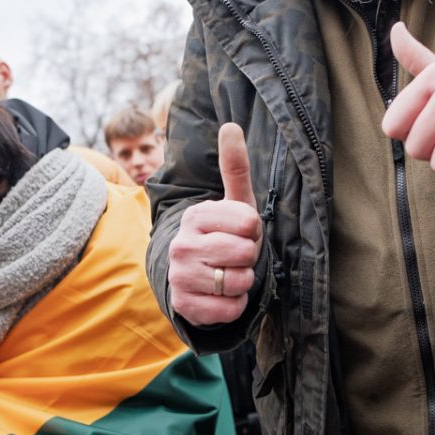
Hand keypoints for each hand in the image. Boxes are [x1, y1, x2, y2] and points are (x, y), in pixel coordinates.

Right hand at [167, 122, 261, 326]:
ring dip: (243, 282)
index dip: (254, 231)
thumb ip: (235, 167)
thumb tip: (231, 125)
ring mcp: (179, 275)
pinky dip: (236, 305)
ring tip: (229, 274)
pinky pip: (231, 309)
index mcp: (196, 215)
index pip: (249, 222)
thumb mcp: (233, 203)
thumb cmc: (223, 237)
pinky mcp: (184, 305)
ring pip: (239, 282)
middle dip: (249, 258)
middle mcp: (182, 243)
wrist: (195, 280)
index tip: (241, 232)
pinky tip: (223, 295)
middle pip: (246, 253)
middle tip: (235, 257)